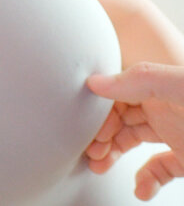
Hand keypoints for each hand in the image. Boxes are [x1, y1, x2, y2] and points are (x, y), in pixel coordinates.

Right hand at [85, 62, 183, 200]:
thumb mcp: (180, 86)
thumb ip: (141, 79)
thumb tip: (95, 82)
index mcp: (159, 87)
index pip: (116, 92)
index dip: (99, 112)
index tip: (92, 131)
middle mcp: (165, 108)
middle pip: (119, 118)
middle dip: (100, 135)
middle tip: (91, 152)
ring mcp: (175, 134)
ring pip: (132, 142)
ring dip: (112, 155)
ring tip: (100, 167)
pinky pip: (160, 168)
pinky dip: (147, 179)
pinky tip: (141, 189)